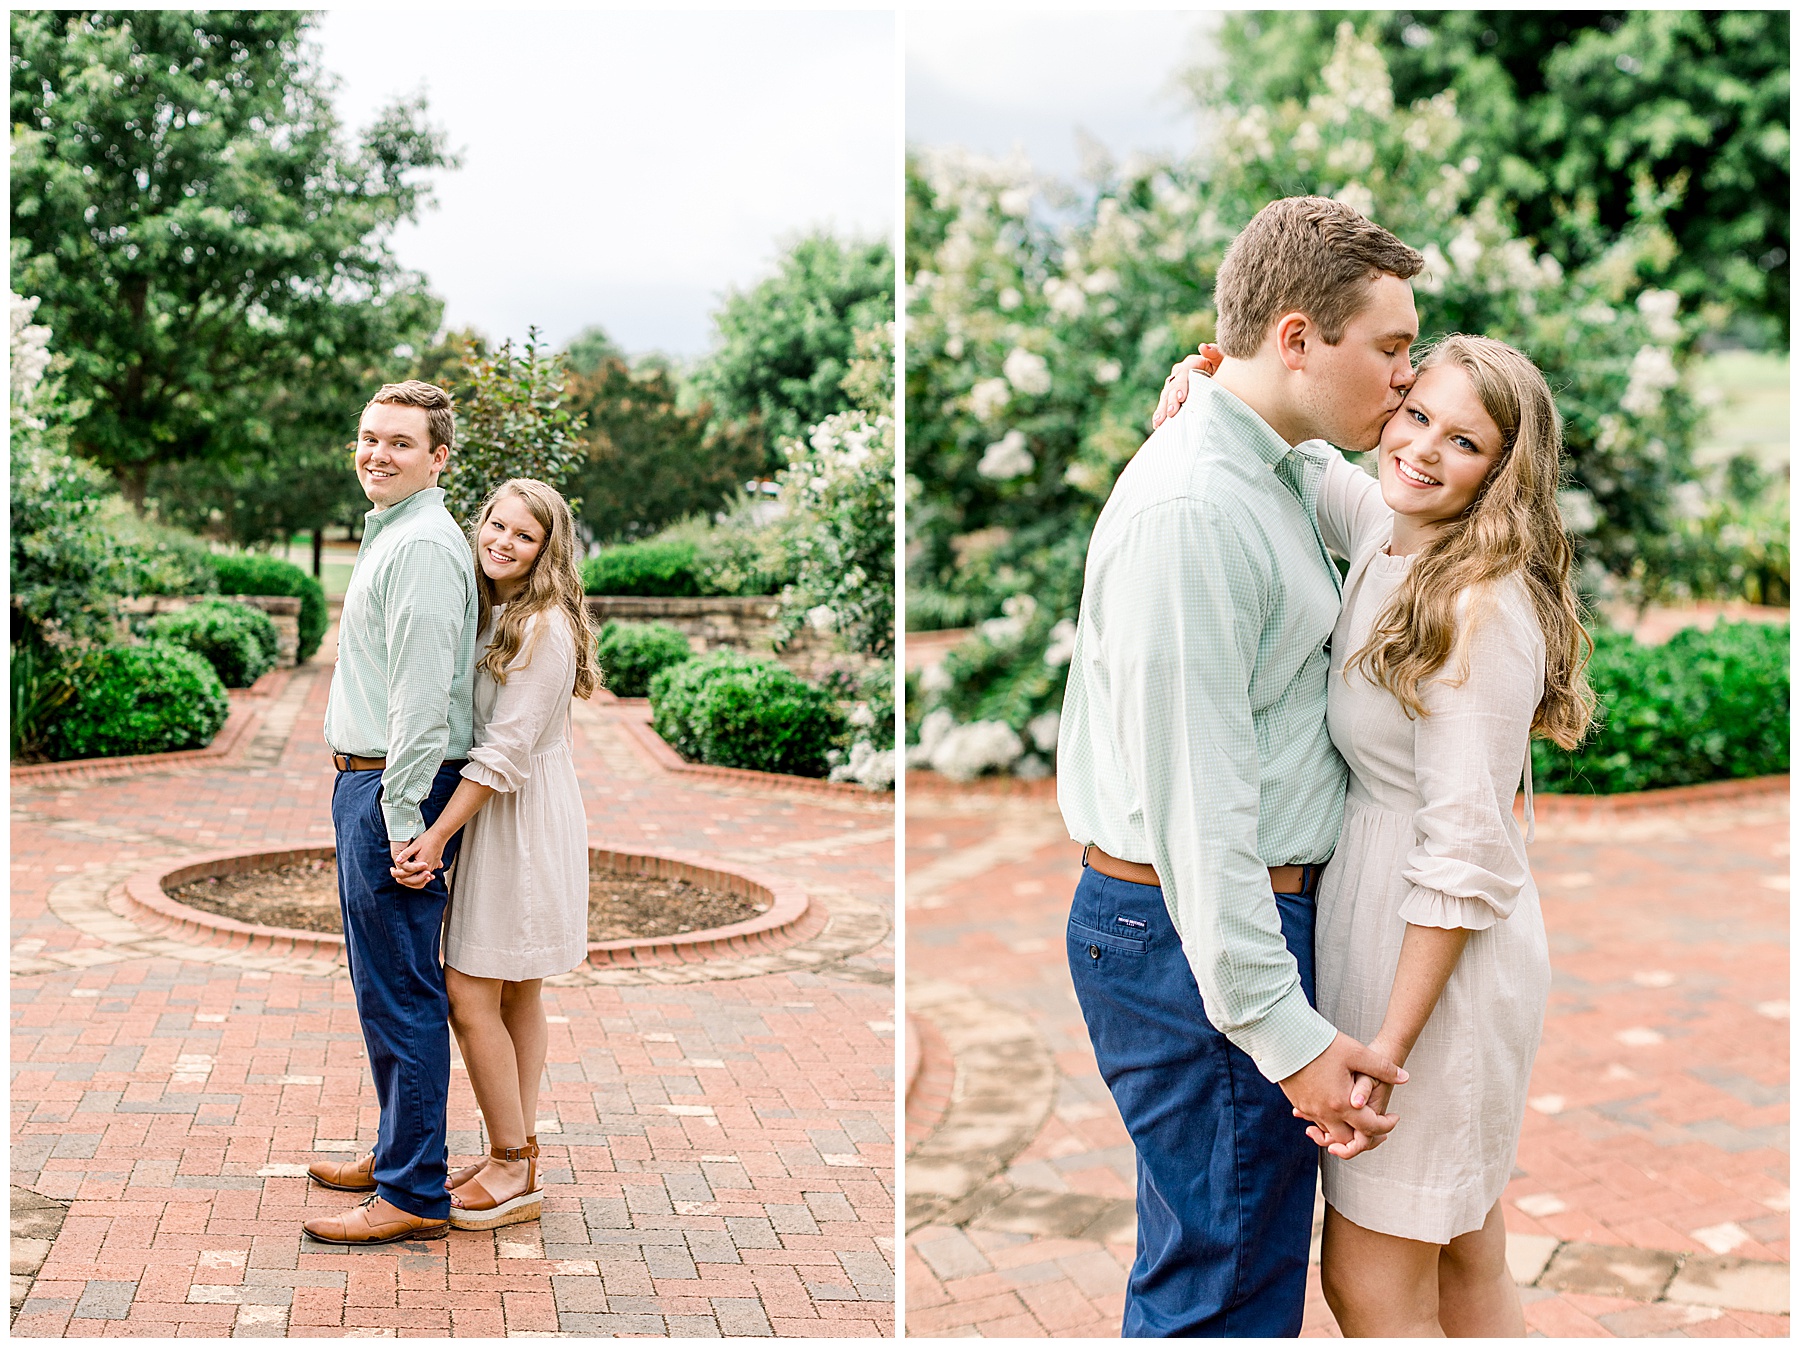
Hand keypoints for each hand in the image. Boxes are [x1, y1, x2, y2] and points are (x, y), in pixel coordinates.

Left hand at [390, 833, 445, 889]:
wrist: (439, 835)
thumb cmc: (427, 839)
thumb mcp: (415, 845)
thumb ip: (406, 854)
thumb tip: (397, 861)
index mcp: (422, 864)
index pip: (408, 874)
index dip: (398, 873)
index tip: (392, 870)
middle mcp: (428, 868)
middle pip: (414, 880)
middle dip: (404, 879)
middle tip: (395, 875)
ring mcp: (432, 868)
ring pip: (420, 879)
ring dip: (411, 879)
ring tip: (401, 876)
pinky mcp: (434, 866)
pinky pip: (425, 875)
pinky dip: (418, 876)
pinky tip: (412, 873)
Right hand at [1151, 344, 1223, 428]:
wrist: (1224, 379)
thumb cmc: (1225, 369)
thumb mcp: (1223, 360)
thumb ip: (1215, 353)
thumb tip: (1203, 347)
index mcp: (1192, 363)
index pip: (1183, 373)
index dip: (1181, 385)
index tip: (1182, 398)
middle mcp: (1180, 373)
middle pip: (1172, 386)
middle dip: (1171, 400)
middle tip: (1172, 412)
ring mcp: (1175, 384)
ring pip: (1166, 396)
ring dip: (1162, 409)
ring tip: (1159, 422)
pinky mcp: (1173, 396)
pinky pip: (1165, 404)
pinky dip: (1161, 414)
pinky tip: (1157, 425)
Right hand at [1279, 1031, 1406, 1154]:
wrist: (1284, 1039)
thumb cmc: (1321, 1045)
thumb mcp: (1357, 1053)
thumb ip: (1382, 1068)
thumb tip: (1404, 1077)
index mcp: (1342, 1104)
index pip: (1370, 1128)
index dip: (1387, 1126)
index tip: (1394, 1118)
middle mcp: (1325, 1113)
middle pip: (1348, 1138)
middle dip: (1364, 1134)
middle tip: (1376, 1124)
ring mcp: (1309, 1109)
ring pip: (1330, 1131)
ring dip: (1345, 1128)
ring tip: (1356, 1115)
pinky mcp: (1298, 1102)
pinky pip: (1316, 1120)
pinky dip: (1328, 1120)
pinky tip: (1335, 1105)